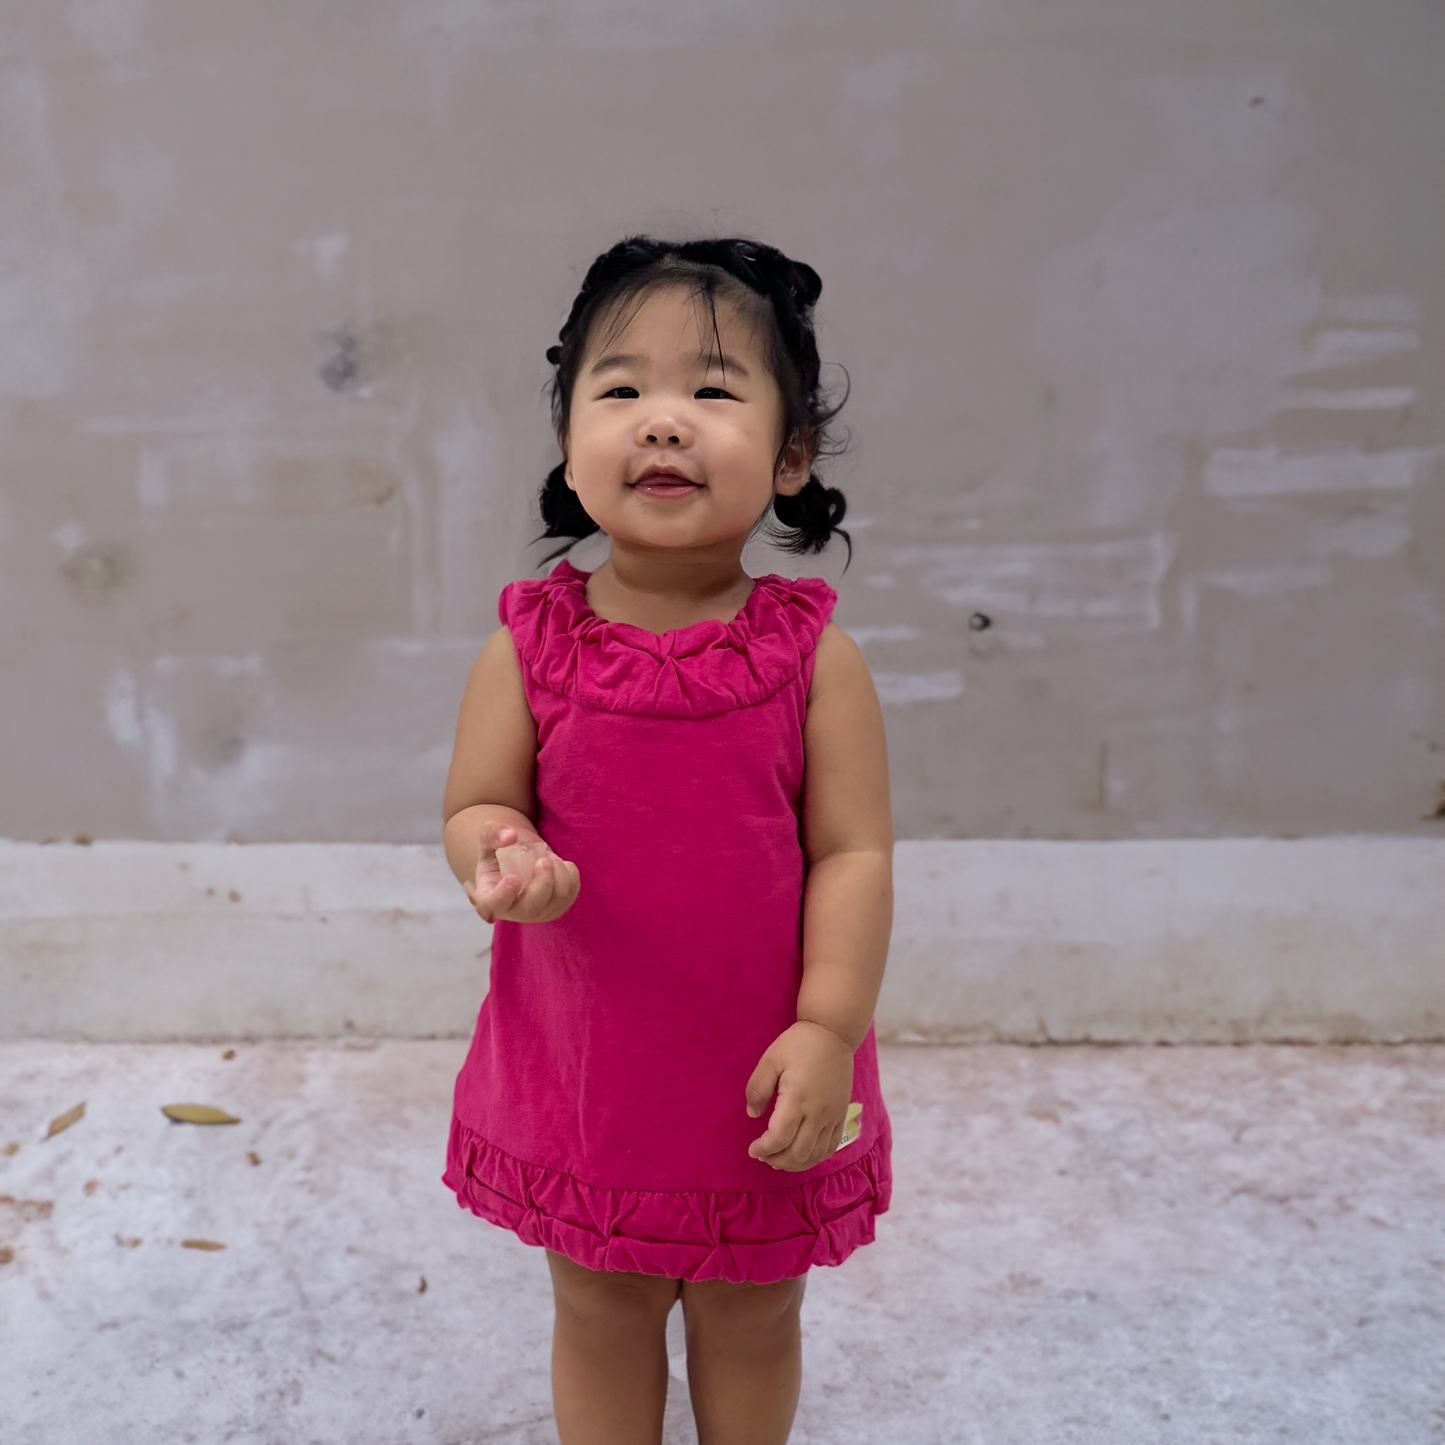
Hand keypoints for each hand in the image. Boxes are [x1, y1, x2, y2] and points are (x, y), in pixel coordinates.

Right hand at [464, 821, 580, 923]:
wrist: (519, 854)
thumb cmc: (500, 847)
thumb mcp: (489, 835)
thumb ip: (493, 833)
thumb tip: (509, 836)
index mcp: (488, 896)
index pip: (492, 905)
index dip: (502, 895)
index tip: (513, 878)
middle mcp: (511, 910)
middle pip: (530, 909)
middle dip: (542, 883)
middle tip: (544, 860)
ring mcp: (535, 913)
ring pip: (554, 903)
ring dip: (559, 876)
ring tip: (550, 858)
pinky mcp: (555, 908)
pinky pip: (569, 897)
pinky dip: (570, 877)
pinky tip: (560, 865)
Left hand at [745, 1021, 853, 1170]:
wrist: (833, 1033)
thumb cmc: (799, 1043)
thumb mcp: (770, 1059)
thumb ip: (757, 1088)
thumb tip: (753, 1115)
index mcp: (797, 1098)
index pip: (780, 1138)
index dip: (764, 1149)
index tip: (753, 1149)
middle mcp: (818, 1112)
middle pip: (798, 1153)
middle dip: (777, 1160)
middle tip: (763, 1155)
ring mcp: (833, 1115)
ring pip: (816, 1155)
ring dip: (795, 1163)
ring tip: (779, 1159)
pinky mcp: (841, 1114)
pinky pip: (831, 1147)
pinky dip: (815, 1157)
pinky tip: (802, 1155)